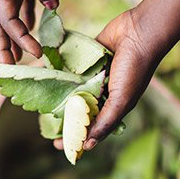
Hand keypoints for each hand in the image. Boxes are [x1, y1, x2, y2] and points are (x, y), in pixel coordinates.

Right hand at [0, 0, 65, 63]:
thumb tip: (51, 9)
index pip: (5, 19)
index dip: (18, 38)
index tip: (35, 53)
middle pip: (1, 24)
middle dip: (4, 46)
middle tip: (10, 67)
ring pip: (14, 18)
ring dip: (17, 37)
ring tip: (21, 56)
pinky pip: (29, 6)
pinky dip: (31, 20)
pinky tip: (35, 29)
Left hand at [53, 9, 164, 150]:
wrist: (138, 33)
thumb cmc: (135, 69)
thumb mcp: (122, 100)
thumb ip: (106, 121)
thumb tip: (89, 145)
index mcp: (111, 104)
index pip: (90, 125)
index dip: (75, 136)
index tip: (57, 145)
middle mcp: (102, 91)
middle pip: (79, 107)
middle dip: (64, 116)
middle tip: (44, 122)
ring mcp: (94, 74)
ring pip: (73, 87)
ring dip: (59, 93)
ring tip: (41, 100)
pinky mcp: (88, 58)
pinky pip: (71, 67)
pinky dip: (60, 70)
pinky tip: (45, 74)